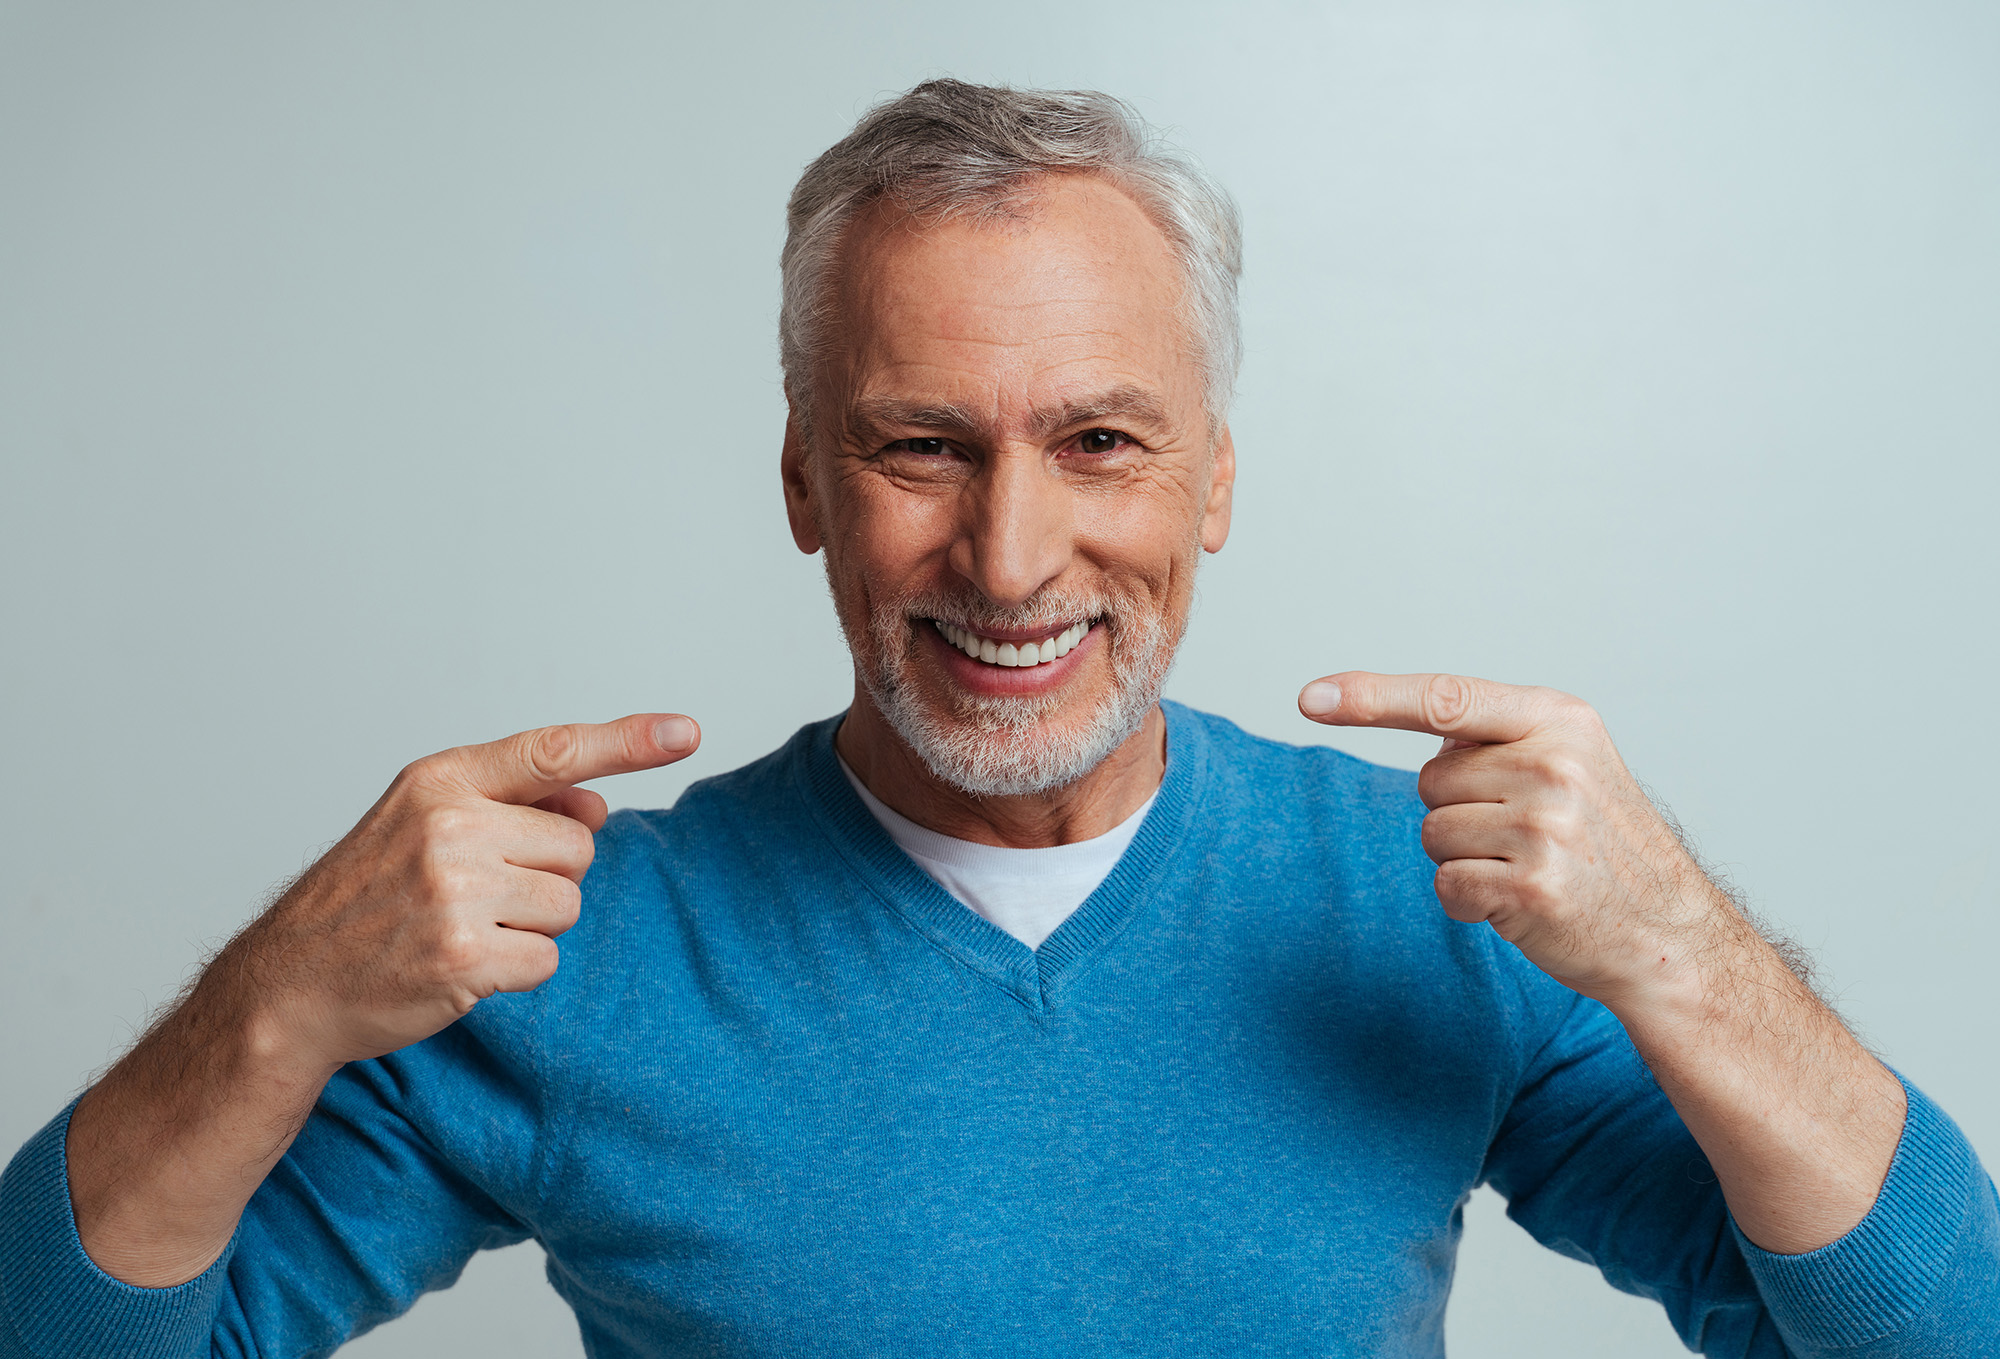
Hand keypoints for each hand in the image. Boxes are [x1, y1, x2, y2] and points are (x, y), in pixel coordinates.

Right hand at [235, 713, 700, 1069]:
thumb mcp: (422, 823)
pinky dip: (516, 970)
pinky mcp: (466, 955)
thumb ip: (511, 803)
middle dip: (545, 876)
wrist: (288, 985)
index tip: (685, 731)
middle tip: (474, 895)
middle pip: (577, 846)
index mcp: (440, 781)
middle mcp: (450, 826)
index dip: (627, 741)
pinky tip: (460, 966)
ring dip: (532, 927)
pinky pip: (546, 958)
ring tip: (462, 928)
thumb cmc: (366, 899)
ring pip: (568, 905)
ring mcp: (456, 891)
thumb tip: (598, 804)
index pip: (553, 750)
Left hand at [1298, 672, 1730, 1010]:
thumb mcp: (1572, 763)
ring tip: (1531, 868)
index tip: (1311, 698)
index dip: (1371, 697)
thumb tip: (1409, 727)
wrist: (1669, 936)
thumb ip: (1498, 739)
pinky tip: (1521, 905)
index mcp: (1560, 720)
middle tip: (1527, 837)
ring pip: (1433, 833)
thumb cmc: (1604, 848)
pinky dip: (1469, 902)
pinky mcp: (1532, 887)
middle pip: (1431, 781)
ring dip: (1465, 859)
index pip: (1444, 699)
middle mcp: (1553, 765)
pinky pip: (1446, 884)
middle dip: (1461, 812)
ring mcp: (1545, 826)